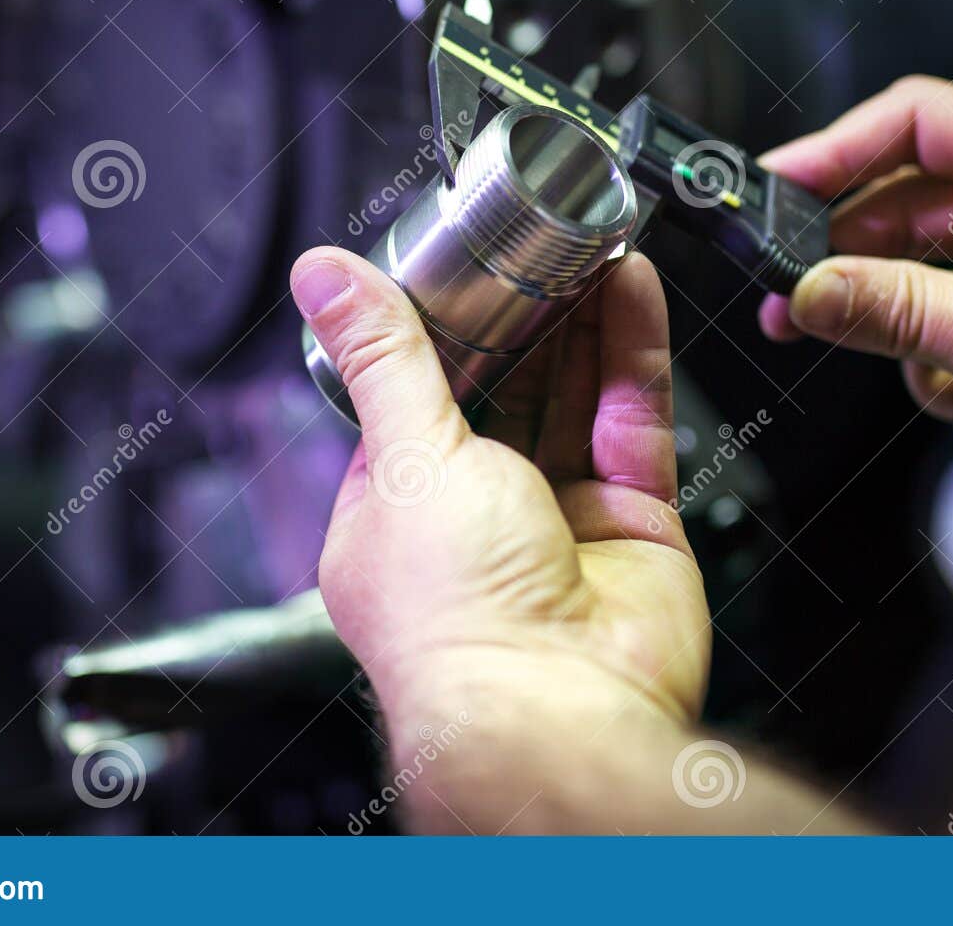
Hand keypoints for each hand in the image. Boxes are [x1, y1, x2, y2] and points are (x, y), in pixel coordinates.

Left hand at [290, 247, 708, 762]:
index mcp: (396, 518)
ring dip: (580, 323)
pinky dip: (632, 355)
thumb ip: (384, 357)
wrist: (559, 707)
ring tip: (585, 246)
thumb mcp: (404, 456)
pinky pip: (632, 424)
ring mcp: (559, 525)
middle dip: (522, 320)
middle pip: (504, 395)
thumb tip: (320, 278)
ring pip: (572, 401)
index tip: (462, 266)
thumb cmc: (456, 619)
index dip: (440, 334)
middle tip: (536, 245)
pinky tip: (628, 291)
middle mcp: (476, 523)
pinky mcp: (632, 528)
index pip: (414, 404)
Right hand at [758, 76, 952, 479]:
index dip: (836, 148)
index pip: (914, 123)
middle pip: (900, 211)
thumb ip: (897, 308)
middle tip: (793, 300)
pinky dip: (951, 379)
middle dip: (854, 269)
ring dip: (917, 343)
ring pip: (914, 285)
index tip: (776, 186)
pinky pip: (941, 336)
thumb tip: (810, 291)